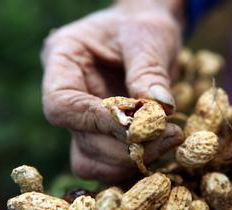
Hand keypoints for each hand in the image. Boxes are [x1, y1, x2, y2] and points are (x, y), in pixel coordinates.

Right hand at [41, 2, 183, 182]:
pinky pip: (111, 162)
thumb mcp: (148, 36)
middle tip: (169, 136)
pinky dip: (135, 161)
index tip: (136, 124)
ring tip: (170, 140)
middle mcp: (69, 93)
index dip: (96, 120)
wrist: (147, 33)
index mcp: (63, 60)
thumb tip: (161, 110)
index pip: (61, 104)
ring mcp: (85, 118)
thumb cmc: (143, 26)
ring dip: (130, 159)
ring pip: (91, 160)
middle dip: (124, 145)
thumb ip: (149, 71)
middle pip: (80, 139)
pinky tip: (163, 145)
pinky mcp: (103, 133)